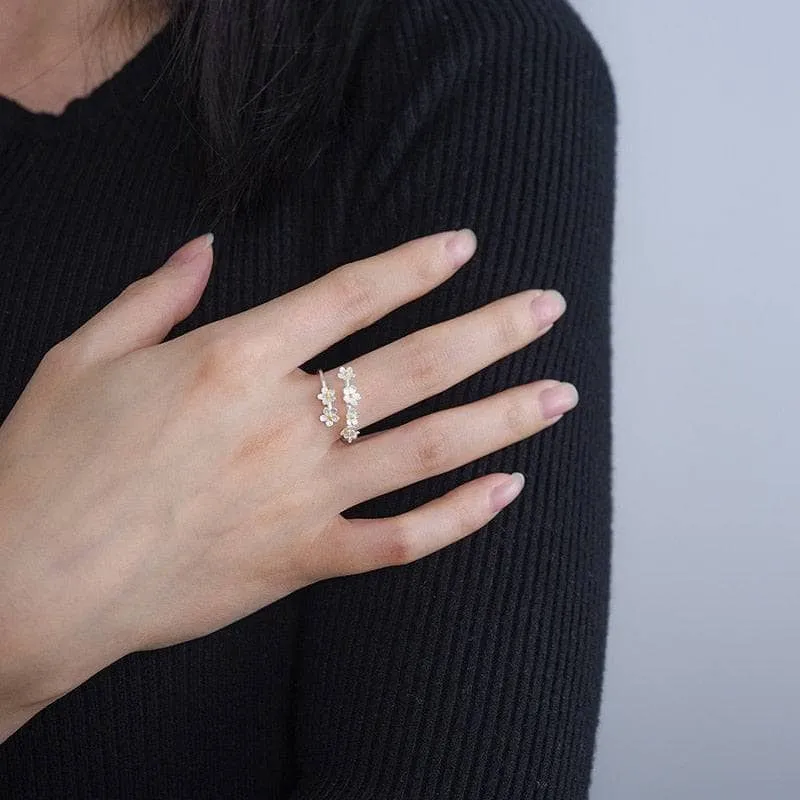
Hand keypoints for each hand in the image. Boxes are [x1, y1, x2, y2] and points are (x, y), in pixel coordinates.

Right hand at [0, 229, 572, 718]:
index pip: (350, 295)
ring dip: (502, 417)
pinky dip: (458, 518)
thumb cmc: (50, 463)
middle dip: (492, 330)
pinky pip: (399, 540)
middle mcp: (285, 421)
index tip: (464, 245)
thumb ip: (154, 296)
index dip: (414, 265)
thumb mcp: (86, 354)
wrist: (28, 581)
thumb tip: (204, 251)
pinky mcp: (300, 560)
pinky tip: (505, 491)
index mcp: (233, 359)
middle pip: (416, 365)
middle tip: (549, 308)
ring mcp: (301, 496)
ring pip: (428, 449)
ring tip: (560, 394)